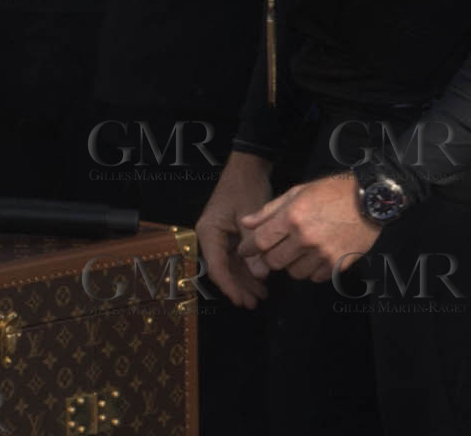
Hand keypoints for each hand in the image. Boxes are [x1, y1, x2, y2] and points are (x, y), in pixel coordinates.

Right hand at [195, 151, 274, 307]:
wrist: (249, 166)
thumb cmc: (246, 188)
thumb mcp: (250, 217)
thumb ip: (254, 247)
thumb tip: (261, 276)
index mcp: (208, 232)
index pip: (217, 267)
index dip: (229, 286)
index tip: (242, 300)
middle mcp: (211, 237)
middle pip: (223, 269)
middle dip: (238, 287)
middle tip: (253, 303)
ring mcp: (221, 237)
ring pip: (231, 266)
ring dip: (245, 280)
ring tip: (261, 296)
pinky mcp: (231, 236)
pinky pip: (238, 258)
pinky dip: (249, 269)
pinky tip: (261, 281)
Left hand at [240, 171, 377, 285]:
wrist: (368, 200)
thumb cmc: (331, 191)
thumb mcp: (297, 192)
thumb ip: (269, 210)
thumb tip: (246, 222)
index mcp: (293, 216)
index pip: (261, 241)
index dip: (248, 248)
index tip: (245, 250)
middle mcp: (305, 238)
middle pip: (274, 262)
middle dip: (269, 258)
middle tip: (273, 250)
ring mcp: (322, 254)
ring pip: (294, 273)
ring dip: (291, 264)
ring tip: (298, 250)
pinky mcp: (337, 265)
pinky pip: (314, 278)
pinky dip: (311, 270)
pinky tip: (314, 255)